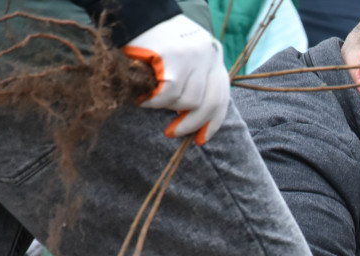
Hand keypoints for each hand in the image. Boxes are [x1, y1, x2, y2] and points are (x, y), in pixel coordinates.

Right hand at [122, 14, 230, 144]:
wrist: (137, 10)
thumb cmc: (157, 38)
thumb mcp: (185, 57)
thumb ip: (195, 79)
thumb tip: (191, 115)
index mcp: (214, 57)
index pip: (221, 96)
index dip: (213, 121)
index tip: (202, 139)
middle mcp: (209, 57)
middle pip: (209, 103)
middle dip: (193, 123)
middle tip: (174, 132)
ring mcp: (193, 58)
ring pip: (188, 101)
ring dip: (167, 107)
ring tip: (152, 100)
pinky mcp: (174, 59)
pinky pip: (168, 95)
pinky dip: (154, 102)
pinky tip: (143, 98)